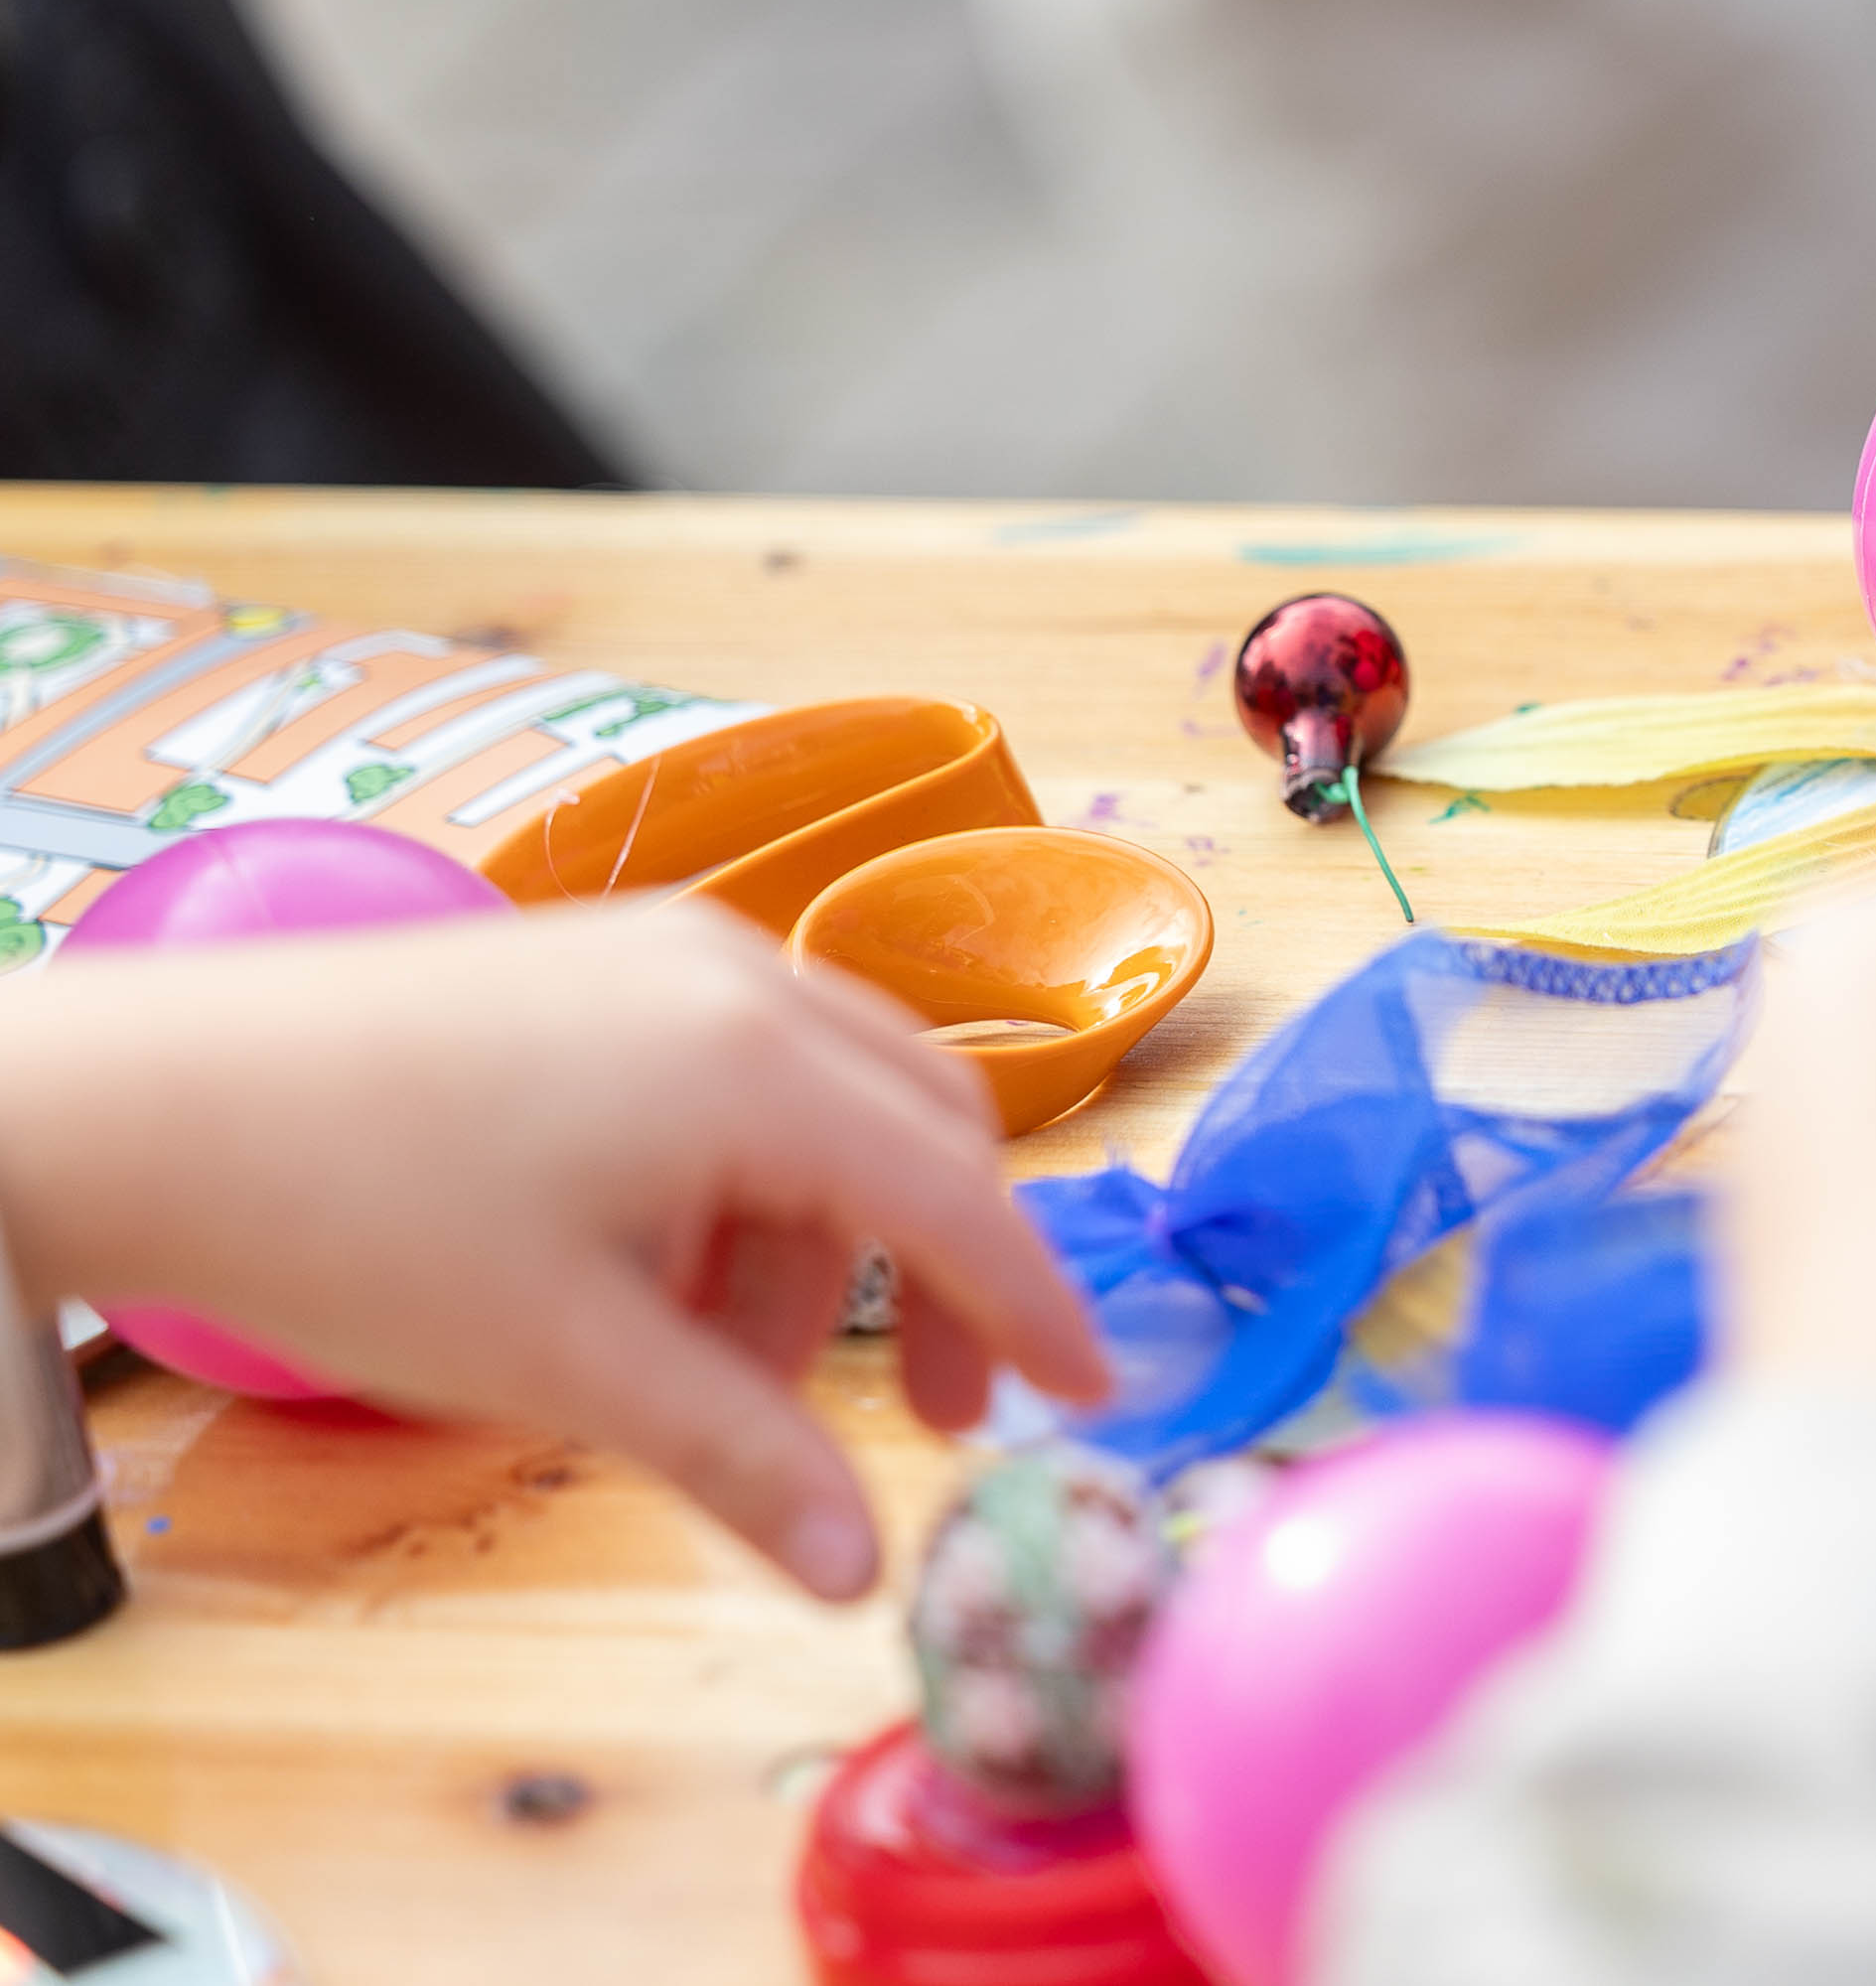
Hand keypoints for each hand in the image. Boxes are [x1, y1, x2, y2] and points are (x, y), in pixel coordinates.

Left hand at [0, 902, 1107, 1596]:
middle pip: (925, 1126)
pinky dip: (754, 1172)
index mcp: (761, 1064)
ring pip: (837, 1092)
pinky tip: (663, 1267)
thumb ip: (743, 1458)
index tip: (1083, 1396)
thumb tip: (862, 1570)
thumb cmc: (356, 1221)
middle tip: (915, 1409)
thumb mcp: (568, 1365)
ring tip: (722, 1362)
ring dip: (827, 1233)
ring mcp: (670, 951)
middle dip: (939, 1272)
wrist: (144, 1099)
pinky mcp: (600, 956)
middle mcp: (744, 976)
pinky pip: (747, 1061)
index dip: (1032, 1306)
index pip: (959, 1195)